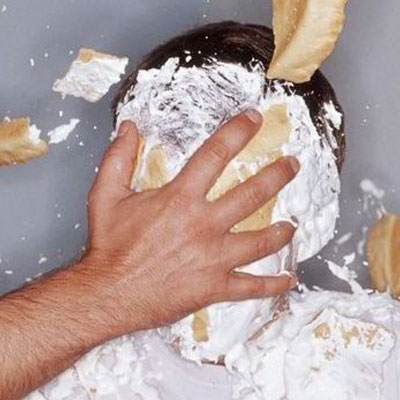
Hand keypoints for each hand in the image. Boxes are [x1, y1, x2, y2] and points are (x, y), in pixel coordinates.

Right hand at [83, 110, 299, 336]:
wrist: (108, 294)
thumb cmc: (109, 246)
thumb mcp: (105, 195)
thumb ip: (117, 158)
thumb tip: (128, 128)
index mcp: (181, 199)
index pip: (216, 154)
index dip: (238, 132)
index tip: (254, 119)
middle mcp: (204, 225)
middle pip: (251, 194)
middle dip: (277, 176)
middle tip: (292, 165)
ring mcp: (214, 258)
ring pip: (262, 241)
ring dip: (282, 231)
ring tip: (293, 223)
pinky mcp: (215, 287)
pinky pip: (253, 287)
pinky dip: (274, 285)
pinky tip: (288, 279)